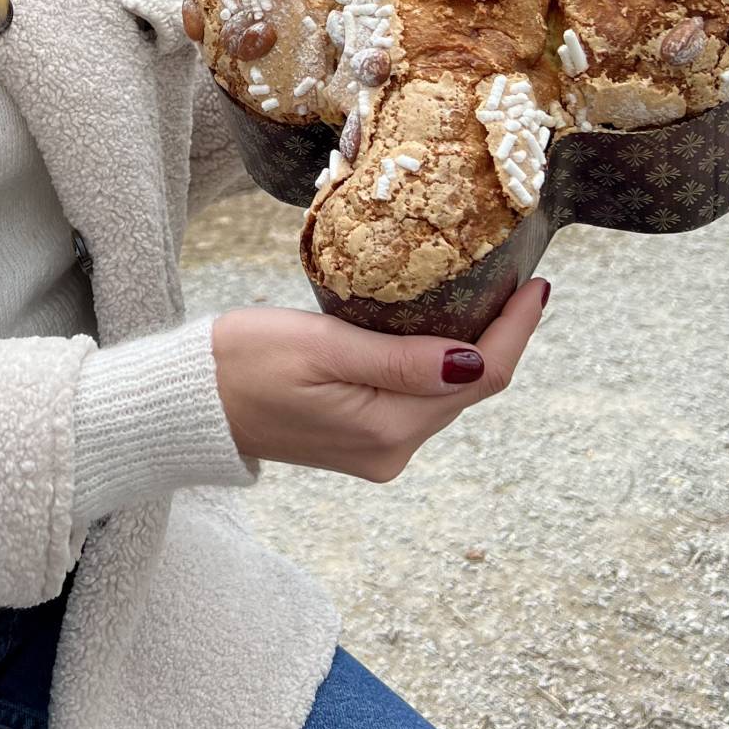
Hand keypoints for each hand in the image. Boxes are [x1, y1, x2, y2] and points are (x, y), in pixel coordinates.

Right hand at [210, 276, 548, 482]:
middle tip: (519, 277)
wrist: (189, 404)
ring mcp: (378, 451)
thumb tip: (473, 361)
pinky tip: (439, 327)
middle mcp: (393, 450)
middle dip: (501, 336)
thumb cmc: (241, 363)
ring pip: (445, 395)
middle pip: (470, 388)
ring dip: (470, 348)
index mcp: (387, 429)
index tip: (538, 285)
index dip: (516, 331)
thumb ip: (398, 360)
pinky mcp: (362, 442)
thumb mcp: (320, 348)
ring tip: (488, 293)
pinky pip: (418, 400)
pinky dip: (436, 363)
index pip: (480, 377)